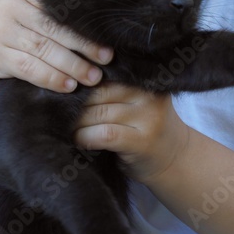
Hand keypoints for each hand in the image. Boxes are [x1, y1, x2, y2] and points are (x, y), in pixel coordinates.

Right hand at [0, 0, 111, 92]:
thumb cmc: (0, 18)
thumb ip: (46, 2)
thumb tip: (95, 18)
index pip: (57, 1)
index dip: (83, 18)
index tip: (107, 31)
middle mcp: (8, 4)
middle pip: (54, 26)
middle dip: (84, 45)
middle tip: (106, 58)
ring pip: (44, 49)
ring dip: (72, 65)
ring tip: (93, 76)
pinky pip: (29, 68)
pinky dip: (51, 78)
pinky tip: (68, 85)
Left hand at [74, 83, 191, 183]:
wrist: (175, 159)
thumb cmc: (144, 127)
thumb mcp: (135, 101)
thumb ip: (112, 89)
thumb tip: (68, 81)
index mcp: (144, 79)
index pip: (103, 73)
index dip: (80, 84)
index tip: (64, 93)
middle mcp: (149, 95)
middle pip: (99, 92)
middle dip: (75, 104)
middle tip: (59, 113)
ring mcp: (149, 118)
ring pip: (98, 113)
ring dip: (76, 123)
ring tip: (67, 128)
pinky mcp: (142, 141)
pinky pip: (104, 134)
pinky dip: (86, 137)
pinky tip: (79, 141)